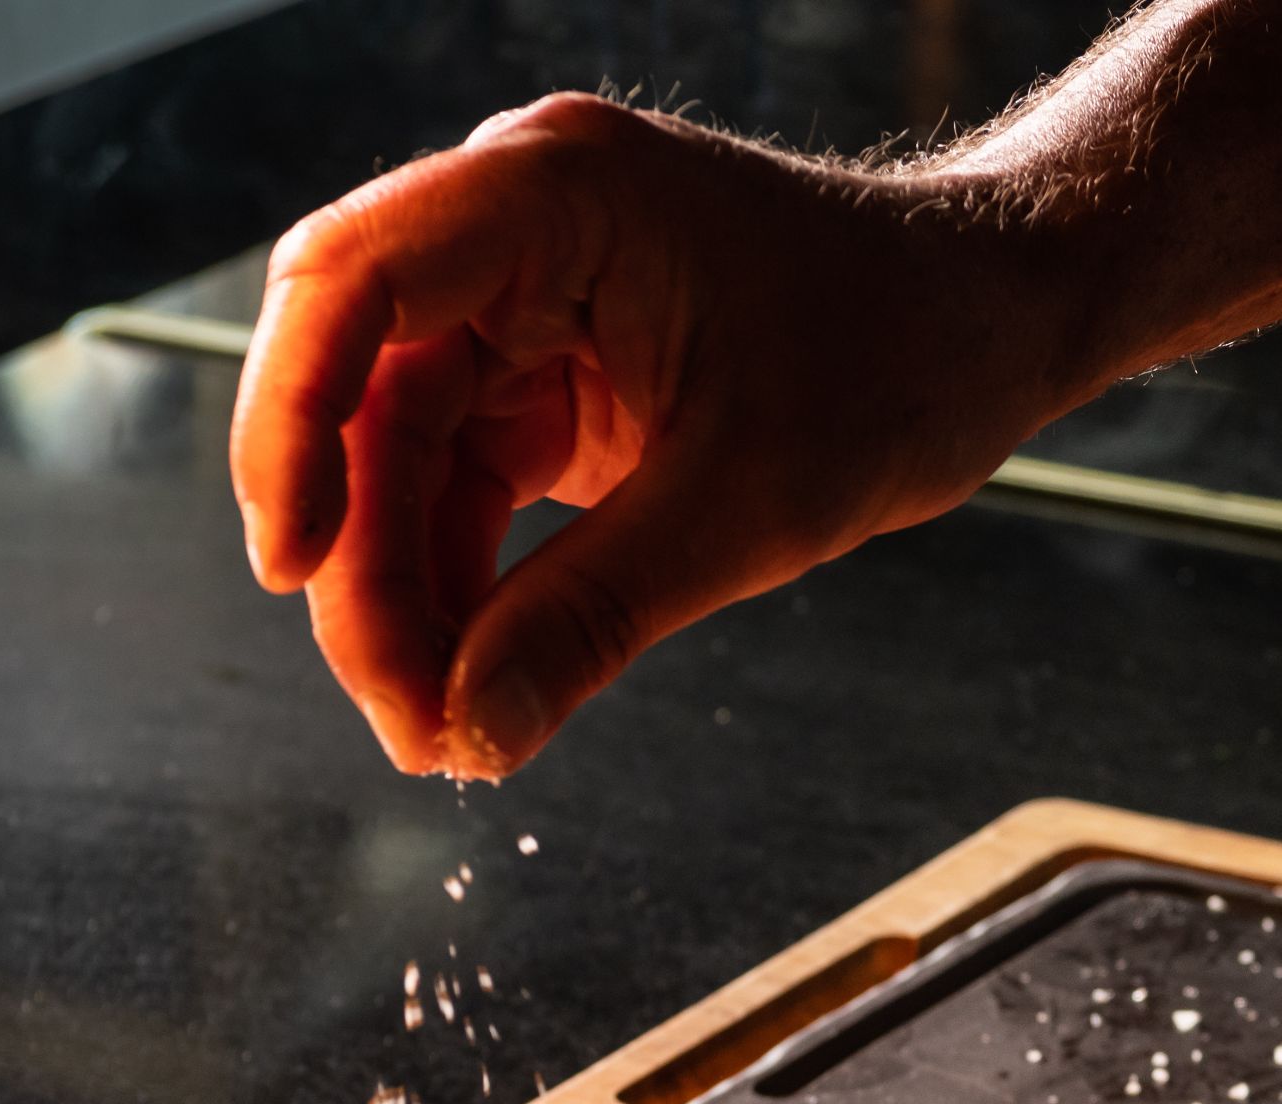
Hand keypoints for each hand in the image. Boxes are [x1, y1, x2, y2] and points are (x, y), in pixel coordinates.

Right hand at [233, 95, 1092, 776]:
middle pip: (354, 386)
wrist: (993, 316)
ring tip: (443, 729)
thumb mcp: (753, 505)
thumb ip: (596, 615)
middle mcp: (515, 224)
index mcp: (556, 195)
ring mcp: (527, 296)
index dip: (290, 426)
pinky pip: (456, 475)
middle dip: (357, 559)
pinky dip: (458, 579)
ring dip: (402, 592)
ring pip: (394, 450)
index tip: (288, 567)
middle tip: (402, 714)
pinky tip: (474, 678)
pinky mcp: (548, 368)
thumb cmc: (904, 356)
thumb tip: (470, 731)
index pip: (353, 282)